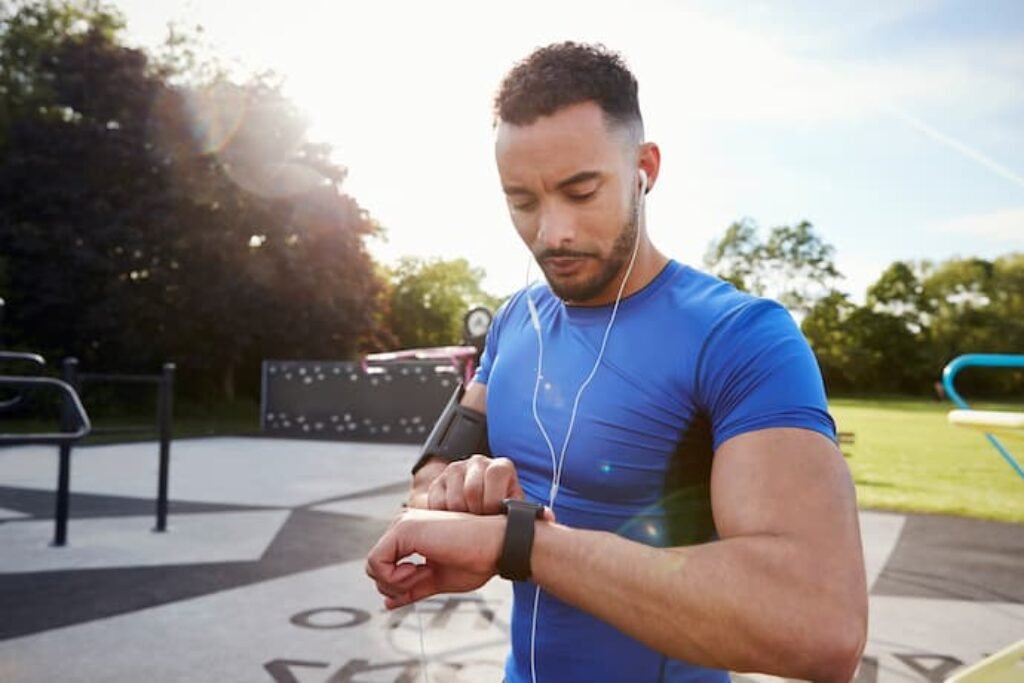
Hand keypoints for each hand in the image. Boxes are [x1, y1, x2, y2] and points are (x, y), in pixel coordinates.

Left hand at [365, 508, 505, 608]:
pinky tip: (419, 570)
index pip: (384, 565)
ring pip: (373, 566)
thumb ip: (412, 588)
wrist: (497, 546)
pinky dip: (395, 578)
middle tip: (425, 578)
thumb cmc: (476, 559)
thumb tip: (387, 603)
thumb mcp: (438, 579)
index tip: (425, 580)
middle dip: (395, 585)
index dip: (399, 584)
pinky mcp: (403, 530)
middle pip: (375, 566)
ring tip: (424, 573)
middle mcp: (404, 524)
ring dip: (397, 582)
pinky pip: (376, 563)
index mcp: (411, 533)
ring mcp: (402, 524)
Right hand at [426, 455, 522, 513]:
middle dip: (477, 513)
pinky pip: (437, 503)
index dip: (493, 501)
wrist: (483, 509)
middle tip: (481, 523)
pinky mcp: (437, 483)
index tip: (493, 515)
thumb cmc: (501, 510)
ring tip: (470, 521)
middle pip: (472, 490)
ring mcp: (455, 470)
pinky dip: (445, 516)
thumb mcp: (514, 507)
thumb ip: (518, 510)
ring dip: (461, 517)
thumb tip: (529, 518)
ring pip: (453, 499)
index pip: (494, 475)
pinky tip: (455, 518)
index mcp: (500, 466)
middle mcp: (477, 463)